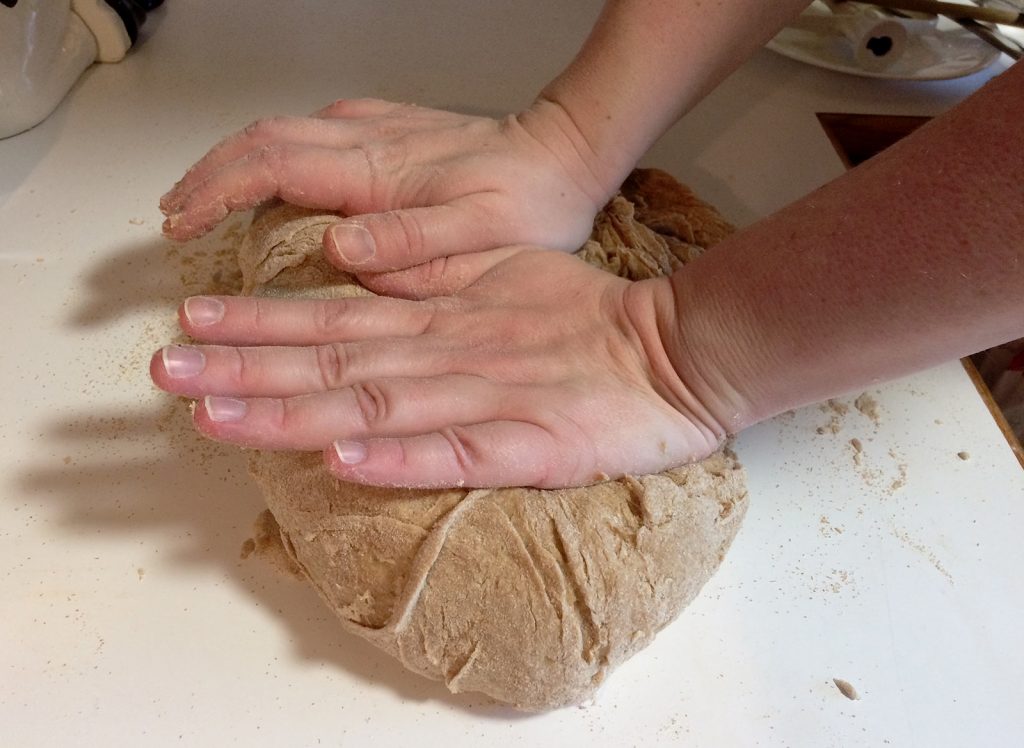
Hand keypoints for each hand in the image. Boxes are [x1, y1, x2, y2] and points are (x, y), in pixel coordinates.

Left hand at [149, 251, 727, 488]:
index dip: (259, 325)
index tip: (193, 327)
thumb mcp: (505, 274)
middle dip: (244, 368)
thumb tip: (359, 272)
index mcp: (444, 319)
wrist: (678, 352)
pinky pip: (457, 454)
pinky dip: (397, 457)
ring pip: (376, 404)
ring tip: (218, 415)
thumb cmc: (592, 320)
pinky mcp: (530, 446)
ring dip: (293, 410)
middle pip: (334, 361)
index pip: (334, 322)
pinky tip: (341, 461)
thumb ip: (432, 278)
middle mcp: (450, 356)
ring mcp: (487, 401)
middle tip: (168, 371)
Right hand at [160, 99, 617, 294]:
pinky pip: (313, 132)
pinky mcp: (391, 132)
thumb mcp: (481, 235)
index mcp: (380, 170)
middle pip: (263, 141)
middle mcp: (370, 140)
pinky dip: (273, 154)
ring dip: (235, 162)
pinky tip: (269, 174)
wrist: (565, 155)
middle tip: (175, 213)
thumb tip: (335, 247)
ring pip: (283, 132)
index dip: (218, 193)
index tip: (183, 224)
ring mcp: (378, 130)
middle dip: (209, 175)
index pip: (273, 168)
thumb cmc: (531, 202)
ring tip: (204, 197)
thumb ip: (409, 242)